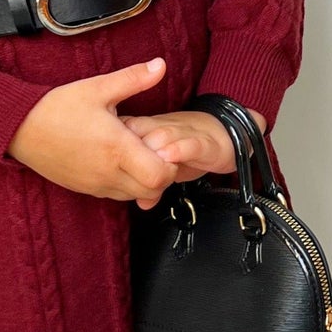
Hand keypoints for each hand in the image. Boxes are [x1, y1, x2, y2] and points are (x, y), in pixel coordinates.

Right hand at [6, 58, 182, 201]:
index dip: (170, 162)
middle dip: (161, 173)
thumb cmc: (57, 107)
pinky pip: (116, 195)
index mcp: (116, 149)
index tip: (161, 142)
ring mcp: (96, 185)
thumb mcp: (97, 88)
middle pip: (153, 191)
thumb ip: (133, 78)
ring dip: (143, 180)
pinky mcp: (85, 189)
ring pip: (135, 196)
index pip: (161, 175)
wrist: (19, 128)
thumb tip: (161, 64)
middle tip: (153, 148)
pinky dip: (125, 183)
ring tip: (135, 153)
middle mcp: (108, 173)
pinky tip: (117, 160)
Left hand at [119, 105, 267, 210]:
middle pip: (139, 132)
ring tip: (144, 162)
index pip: (124, 134)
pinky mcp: (204, 141)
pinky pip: (189, 143)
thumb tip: (143, 204)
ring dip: (152, 148)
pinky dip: (179, 149)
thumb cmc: (189, 150)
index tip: (103, 164)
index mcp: (149, 130)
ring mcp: (184, 133)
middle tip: (123, 166)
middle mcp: (163, 128)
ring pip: (162, 136)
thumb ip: (154, 183)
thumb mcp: (169, 168)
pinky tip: (170, 157)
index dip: (113, 148)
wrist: (227, 131)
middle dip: (129, 148)